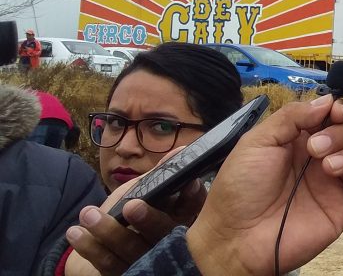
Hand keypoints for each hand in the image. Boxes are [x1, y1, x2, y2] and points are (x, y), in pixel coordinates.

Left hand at [65, 153, 206, 275]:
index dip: (194, 199)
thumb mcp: (143, 191)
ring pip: (133, 250)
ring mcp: (148, 263)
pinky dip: (91, 248)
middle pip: (165, 235)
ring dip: (110, 231)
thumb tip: (179, 152)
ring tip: (88, 214)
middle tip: (131, 205)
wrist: (99, 246)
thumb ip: (158, 175)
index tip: (188, 185)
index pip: (193, 210)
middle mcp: (169, 245)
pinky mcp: (127, 275)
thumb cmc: (127, 213)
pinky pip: (109, 264)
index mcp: (180, 221)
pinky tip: (76, 232)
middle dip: (149, 219)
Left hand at [186, 95, 342, 274]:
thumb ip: (292, 117)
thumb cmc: (240, 188)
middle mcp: (321, 158)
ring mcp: (334, 184)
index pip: (333, 116)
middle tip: (315, 150)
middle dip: (341, 134)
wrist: (236, 237)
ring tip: (328, 168)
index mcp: (300, 140)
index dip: (338, 111)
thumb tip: (328, 100)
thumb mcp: (258, 141)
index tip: (334, 114)